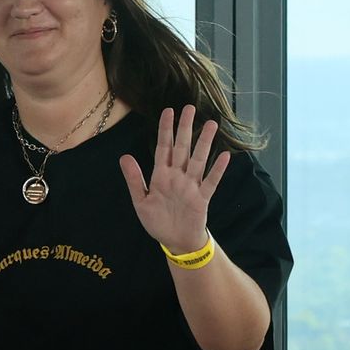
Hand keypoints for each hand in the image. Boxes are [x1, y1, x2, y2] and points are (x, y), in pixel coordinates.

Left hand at [119, 105, 229, 252]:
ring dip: (204, 143)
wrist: (175, 241)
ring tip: (210, 124)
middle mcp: (177, 176)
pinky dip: (217, 170)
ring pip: (198, 160)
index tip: (168, 111)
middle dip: (185, 128)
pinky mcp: (201, 198)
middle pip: (182, 148)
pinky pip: (210, 182)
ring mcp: (191, 186)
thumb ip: (134, 179)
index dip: (165, 129)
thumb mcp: (140, 201)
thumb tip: (124, 157)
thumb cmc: (157, 221)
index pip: (163, 147)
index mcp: (161, 176)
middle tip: (190, 107)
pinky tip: (224, 155)